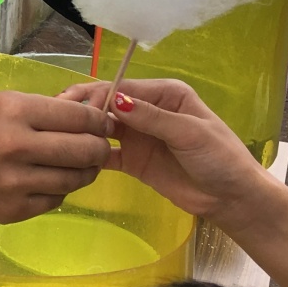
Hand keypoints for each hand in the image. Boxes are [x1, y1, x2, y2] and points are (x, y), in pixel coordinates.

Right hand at [0, 92, 110, 223]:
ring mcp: (15, 183)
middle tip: (100, 145)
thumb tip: (85, 111)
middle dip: (100, 146)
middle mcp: (15, 147)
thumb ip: (38, 109)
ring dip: (86, 171)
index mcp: (11, 112)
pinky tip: (52, 180)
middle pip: (84, 150)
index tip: (104, 121)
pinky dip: (60, 190)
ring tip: (82, 164)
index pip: (76, 116)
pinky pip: (55, 200)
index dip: (98, 119)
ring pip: (74, 179)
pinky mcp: (13, 210)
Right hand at [57, 79, 268, 222]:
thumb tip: (115, 101)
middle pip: (108, 105)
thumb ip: (152, 117)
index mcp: (164, 94)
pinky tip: (73, 158)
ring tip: (57, 138)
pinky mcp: (133, 160)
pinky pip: (105, 153)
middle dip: (83, 110)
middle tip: (55, 120)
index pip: (122, 87)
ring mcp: (139, 135)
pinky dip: (90, 154)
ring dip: (83, 131)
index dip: (97, 95)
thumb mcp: (189, 133)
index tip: (72, 106)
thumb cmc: (220, 158)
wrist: (232, 199)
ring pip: (102, 127)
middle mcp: (148, 110)